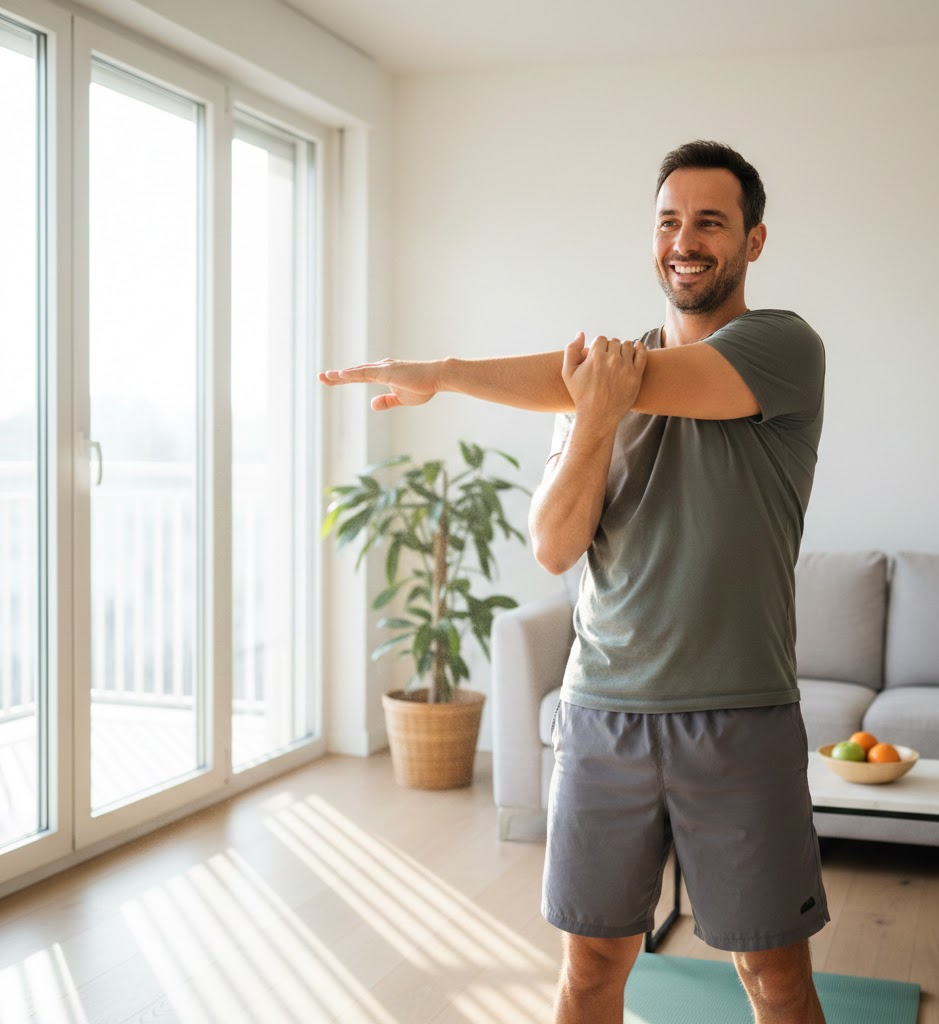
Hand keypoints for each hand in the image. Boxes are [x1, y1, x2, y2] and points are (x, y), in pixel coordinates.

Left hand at [318, 358, 437, 410]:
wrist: (438, 377)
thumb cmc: (423, 387)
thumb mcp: (402, 399)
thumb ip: (386, 401)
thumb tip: (371, 404)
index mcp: (383, 374)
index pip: (359, 377)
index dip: (344, 379)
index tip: (331, 379)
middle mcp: (381, 369)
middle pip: (354, 373)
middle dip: (337, 376)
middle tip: (321, 377)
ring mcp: (383, 369)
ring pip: (357, 372)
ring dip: (341, 375)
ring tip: (326, 376)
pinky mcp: (388, 372)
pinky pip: (367, 373)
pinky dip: (354, 373)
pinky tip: (342, 374)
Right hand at [562, 332, 647, 430]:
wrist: (597, 416)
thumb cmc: (581, 395)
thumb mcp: (568, 373)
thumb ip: (571, 350)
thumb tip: (581, 333)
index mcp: (595, 357)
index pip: (601, 339)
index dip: (599, 347)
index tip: (598, 357)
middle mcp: (611, 360)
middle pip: (614, 342)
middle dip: (611, 349)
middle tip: (608, 361)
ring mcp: (625, 367)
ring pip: (628, 345)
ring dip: (623, 349)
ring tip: (619, 359)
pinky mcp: (636, 376)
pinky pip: (642, 354)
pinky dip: (639, 348)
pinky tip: (636, 349)